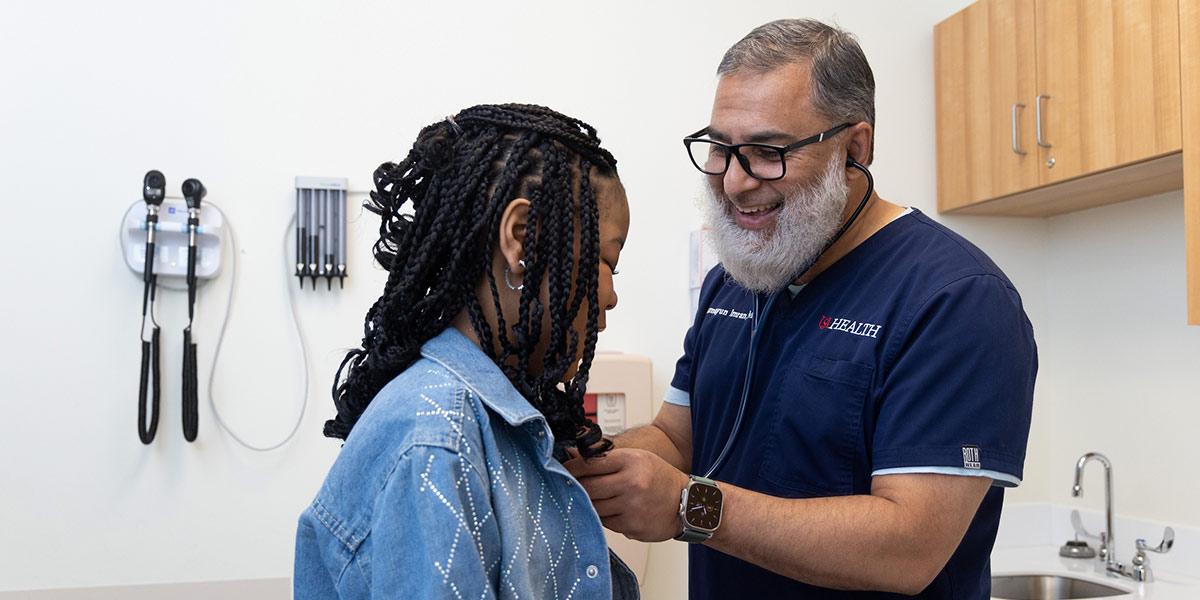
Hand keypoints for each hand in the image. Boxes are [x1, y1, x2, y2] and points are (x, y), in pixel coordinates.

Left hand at [563, 448, 689, 541]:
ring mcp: (632, 506)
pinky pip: (605, 522)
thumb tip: (571, 454)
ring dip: (589, 504)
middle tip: (569, 486)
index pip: (589, 463)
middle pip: (588, 487)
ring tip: (592, 498)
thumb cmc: (658, 477)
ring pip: (594, 507)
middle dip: (575, 488)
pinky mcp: (632, 526)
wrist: (688, 502)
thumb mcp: (636, 458)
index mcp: (631, 460)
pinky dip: (604, 517)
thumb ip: (604, 458)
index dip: (571, 467)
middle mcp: (632, 483)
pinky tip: (611, 510)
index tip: (562, 469)